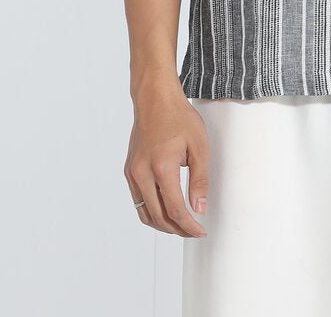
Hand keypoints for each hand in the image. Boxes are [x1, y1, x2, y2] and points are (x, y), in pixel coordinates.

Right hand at [124, 91, 209, 236]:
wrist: (155, 100)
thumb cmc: (179, 118)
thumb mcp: (199, 146)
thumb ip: (200, 180)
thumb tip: (200, 209)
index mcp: (161, 167)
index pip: (175, 210)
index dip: (189, 226)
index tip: (201, 231)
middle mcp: (142, 173)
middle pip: (158, 217)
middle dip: (177, 229)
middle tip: (193, 231)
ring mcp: (132, 173)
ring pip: (144, 213)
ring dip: (162, 224)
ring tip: (181, 225)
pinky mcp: (129, 171)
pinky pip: (138, 200)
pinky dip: (152, 211)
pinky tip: (166, 209)